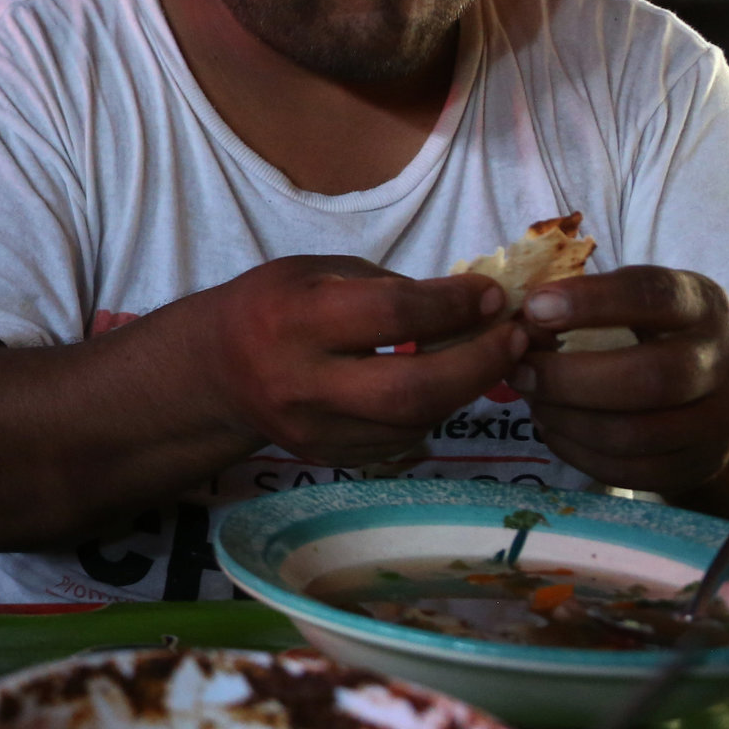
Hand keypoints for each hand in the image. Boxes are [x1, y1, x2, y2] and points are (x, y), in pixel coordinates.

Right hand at [200, 257, 518, 464]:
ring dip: (463, 391)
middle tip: (514, 340)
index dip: (452, 306)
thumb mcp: (317, 271)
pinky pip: (399, 443)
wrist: (214, 370)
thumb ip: (386, 288)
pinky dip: (431, 415)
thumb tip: (469, 304)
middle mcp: (302, 383)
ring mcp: (313, 430)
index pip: (391, 315)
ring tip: (487, 360)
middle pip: (412, 390)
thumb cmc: (272, 304)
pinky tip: (440, 389)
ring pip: (414, 424)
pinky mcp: (326, 458)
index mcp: (296, 320)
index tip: (491, 296)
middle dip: (477, 365)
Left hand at [512, 268, 728, 493]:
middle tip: (520, 370)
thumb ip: (587, 304)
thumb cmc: (656, 334)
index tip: (534, 306)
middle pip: (648, 378)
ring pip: (634, 434)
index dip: (591, 301)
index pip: (652, 296)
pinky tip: (553, 429)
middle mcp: (722, 363)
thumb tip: (521, 324)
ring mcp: (719, 422)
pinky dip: (577, 451)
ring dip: (567, 419)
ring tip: (533, 401)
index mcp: (702, 306)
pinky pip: (629, 470)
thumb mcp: (637, 303)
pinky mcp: (698, 465)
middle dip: (568, 378)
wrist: (720, 395)